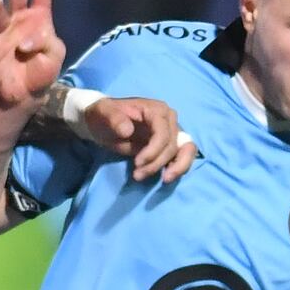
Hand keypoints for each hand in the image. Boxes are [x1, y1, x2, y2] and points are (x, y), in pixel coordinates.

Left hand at [79, 90, 194, 183]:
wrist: (103, 122)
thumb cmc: (104, 116)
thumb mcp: (104, 113)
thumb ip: (114, 119)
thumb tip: (127, 130)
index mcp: (156, 110)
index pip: (163, 133)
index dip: (153, 151)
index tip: (136, 164)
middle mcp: (169, 119)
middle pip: (172, 146)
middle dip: (156, 163)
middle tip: (137, 175)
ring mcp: (172, 132)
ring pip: (186, 151)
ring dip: (175, 168)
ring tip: (164, 180)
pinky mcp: (170, 144)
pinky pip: (184, 156)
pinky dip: (180, 167)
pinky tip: (167, 177)